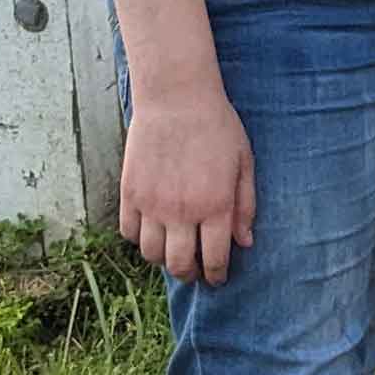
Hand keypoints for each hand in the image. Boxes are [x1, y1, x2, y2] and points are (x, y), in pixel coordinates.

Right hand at [122, 86, 255, 283]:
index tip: (217, 278)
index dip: (216, 275)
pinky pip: (129, 232)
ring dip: (164, 258)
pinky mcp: (130, 193)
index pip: (214, 259)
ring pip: (151, 253)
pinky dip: (139, 239)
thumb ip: (245, 206)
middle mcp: (181, 212)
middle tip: (195, 269)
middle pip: (179, 265)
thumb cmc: (217, 126)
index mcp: (215, 206)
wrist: (176, 97)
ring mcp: (151, 204)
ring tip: (174, 250)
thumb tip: (245, 243)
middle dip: (190, 274)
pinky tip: (153, 230)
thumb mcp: (243, 163)